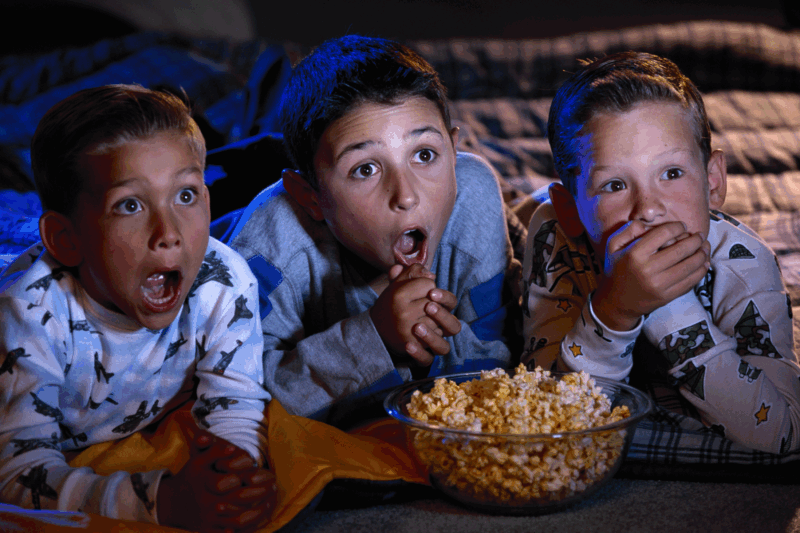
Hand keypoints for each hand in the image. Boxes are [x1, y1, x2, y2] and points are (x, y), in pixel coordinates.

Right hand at [157, 431, 276, 532]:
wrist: (169, 504)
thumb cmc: (189, 478)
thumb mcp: (197, 461)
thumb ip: (214, 451)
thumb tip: (232, 447)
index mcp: (205, 483)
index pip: (231, 481)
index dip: (248, 477)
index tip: (262, 473)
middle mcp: (207, 503)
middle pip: (240, 500)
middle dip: (261, 493)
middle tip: (274, 486)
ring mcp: (209, 519)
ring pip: (240, 520)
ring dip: (259, 512)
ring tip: (269, 502)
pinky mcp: (210, 531)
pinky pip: (233, 532)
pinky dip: (249, 527)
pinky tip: (259, 518)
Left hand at [370, 263, 451, 364]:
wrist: (378, 327)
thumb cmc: (394, 305)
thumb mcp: (398, 288)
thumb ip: (405, 276)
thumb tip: (421, 270)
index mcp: (438, 310)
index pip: (451, 303)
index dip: (445, 298)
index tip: (432, 292)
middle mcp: (439, 328)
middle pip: (454, 326)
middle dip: (443, 316)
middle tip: (428, 307)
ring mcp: (431, 344)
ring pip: (444, 347)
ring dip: (432, 337)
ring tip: (416, 327)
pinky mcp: (421, 357)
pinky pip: (426, 360)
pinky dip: (419, 354)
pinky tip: (407, 345)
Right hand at [592, 220, 709, 330]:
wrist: (616, 302)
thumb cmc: (616, 269)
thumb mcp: (613, 246)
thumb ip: (628, 230)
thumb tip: (647, 223)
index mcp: (635, 254)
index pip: (664, 233)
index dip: (678, 227)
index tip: (682, 226)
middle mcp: (647, 269)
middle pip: (682, 249)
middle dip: (695, 239)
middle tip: (699, 236)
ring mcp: (659, 285)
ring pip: (690, 265)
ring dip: (702, 253)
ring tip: (705, 247)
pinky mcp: (667, 296)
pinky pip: (691, 281)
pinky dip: (701, 270)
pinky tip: (704, 263)